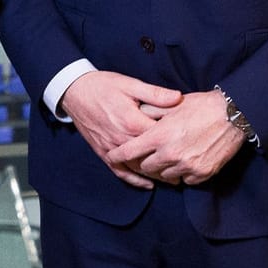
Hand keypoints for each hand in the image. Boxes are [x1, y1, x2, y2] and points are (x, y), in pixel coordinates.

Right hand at [58, 70, 184, 188]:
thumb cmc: (103, 85)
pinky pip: (120, 171)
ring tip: (174, 178)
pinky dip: (135, 180)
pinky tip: (148, 184)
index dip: (178, 140)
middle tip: (188, 166)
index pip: (161, 137)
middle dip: (170, 163)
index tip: (192, 142)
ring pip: (138, 167)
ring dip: (156, 175)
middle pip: (152, 157)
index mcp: (132, 121)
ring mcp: (112, 148)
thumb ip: (155, 93)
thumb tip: (178, 97)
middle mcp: (122, 139)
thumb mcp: (130, 84)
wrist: (74, 91)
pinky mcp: (103, 152)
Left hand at [105, 90, 244, 185]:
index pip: (128, 152)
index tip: (113, 156)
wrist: (233, 115)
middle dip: (145, 161)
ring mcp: (187, 166)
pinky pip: (185, 180)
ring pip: (165, 176)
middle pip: (146, 167)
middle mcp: (170, 154)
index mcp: (159, 136)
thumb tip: (133, 118)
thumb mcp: (171, 106)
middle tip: (150, 153)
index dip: (118, 155)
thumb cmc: (201, 106)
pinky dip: (184, 173)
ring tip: (170, 156)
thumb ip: (149, 114)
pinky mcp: (202, 173)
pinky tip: (187, 161)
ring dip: (165, 168)